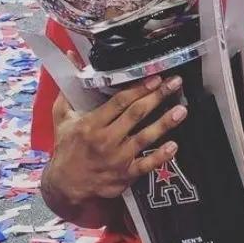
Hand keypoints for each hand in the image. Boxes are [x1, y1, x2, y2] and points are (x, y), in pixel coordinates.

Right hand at [46, 73, 186, 204]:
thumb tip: (71, 57)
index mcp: (91, 124)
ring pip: (145, 137)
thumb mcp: (61, 117)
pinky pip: (146, 165)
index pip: (119, 102)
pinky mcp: (125, 175)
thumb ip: (68, 89)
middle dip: (157, 97)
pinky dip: (161, 156)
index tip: (155, 78)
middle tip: (175, 84)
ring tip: (181, 110)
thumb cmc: (66, 148)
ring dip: (164, 123)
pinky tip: (174, 146)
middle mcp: (106, 140)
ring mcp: (117, 159)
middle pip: (136, 114)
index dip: (139, 88)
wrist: (65, 185)